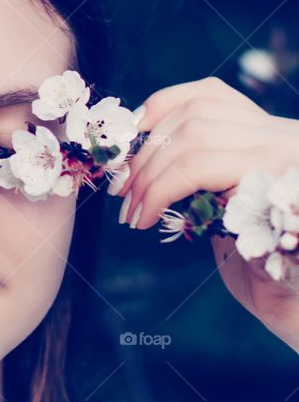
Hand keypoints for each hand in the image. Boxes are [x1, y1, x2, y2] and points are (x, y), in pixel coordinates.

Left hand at [115, 76, 298, 352]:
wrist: (295, 307)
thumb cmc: (258, 265)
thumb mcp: (225, 205)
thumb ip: (199, 171)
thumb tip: (134, 156)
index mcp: (274, 135)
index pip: (209, 94)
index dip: (158, 109)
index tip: (126, 140)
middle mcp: (286, 137)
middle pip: (195, 114)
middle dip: (145, 152)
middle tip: (119, 191)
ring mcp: (285, 158)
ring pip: (194, 135)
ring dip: (149, 173)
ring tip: (131, 210)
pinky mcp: (275, 187)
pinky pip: (200, 167)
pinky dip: (162, 188)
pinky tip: (146, 217)